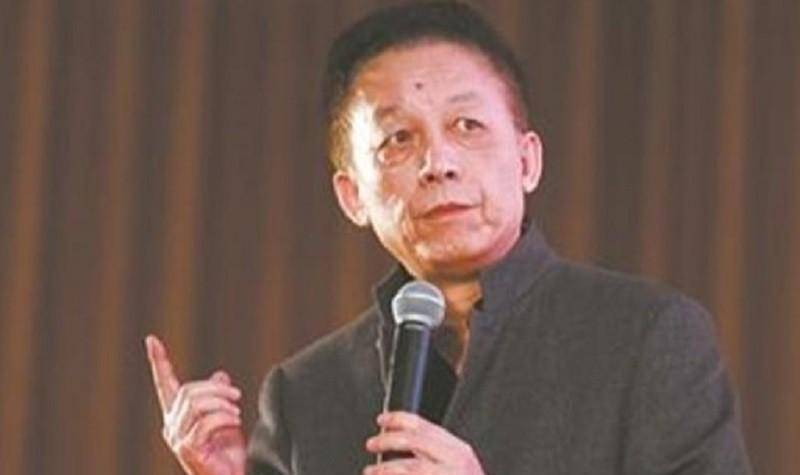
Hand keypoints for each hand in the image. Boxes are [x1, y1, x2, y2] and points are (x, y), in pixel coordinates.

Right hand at [145, 334, 245, 474]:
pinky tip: (235, 421)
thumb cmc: (229, 454)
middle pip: (188, 391)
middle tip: (237, 394)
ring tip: (237, 410)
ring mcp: (177, 439)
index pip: (165, 384)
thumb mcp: (227, 418)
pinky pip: (204, 422)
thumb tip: (220, 375)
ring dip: (221, 402)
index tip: (151, 340)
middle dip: (215, 389)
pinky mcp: (188, 449)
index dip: (159, 362)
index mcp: (178, 416)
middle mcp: (172, 426)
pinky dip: (223, 417)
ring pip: (195, 404)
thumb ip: (219, 398)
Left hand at [363, 412, 484, 474]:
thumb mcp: (455, 464)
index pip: (424, 425)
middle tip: (371, 444)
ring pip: (409, 467)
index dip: (398, 419)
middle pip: (414, 442)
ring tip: (371, 472)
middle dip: (387, 441)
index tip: (382, 420)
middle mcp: (456, 461)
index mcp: (458, 449)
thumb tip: (398, 439)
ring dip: (385, 469)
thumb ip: (432, 452)